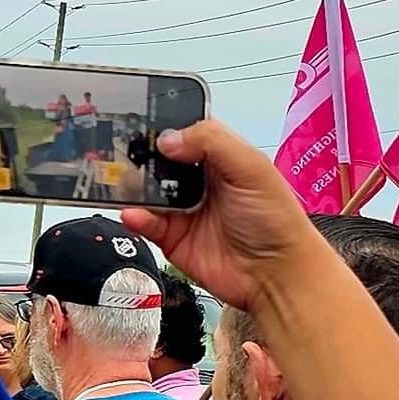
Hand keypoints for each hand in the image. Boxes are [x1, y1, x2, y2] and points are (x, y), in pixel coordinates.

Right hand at [119, 120, 327, 311]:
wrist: (273, 274)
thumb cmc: (276, 221)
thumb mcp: (252, 168)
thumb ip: (212, 142)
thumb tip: (168, 138)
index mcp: (220, 158)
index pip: (185, 134)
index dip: (165, 128)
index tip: (143, 125)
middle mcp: (199, 182)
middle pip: (159, 162)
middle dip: (140, 158)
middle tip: (123, 155)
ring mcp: (183, 210)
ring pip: (146, 192)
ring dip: (132, 187)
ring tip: (122, 184)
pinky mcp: (171, 237)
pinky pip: (144, 223)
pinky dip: (135, 217)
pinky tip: (135, 213)